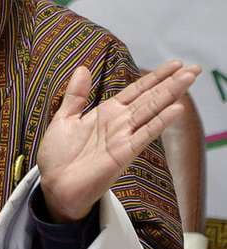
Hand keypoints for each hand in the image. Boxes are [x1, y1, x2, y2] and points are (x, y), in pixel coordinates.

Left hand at [37, 60, 200, 223]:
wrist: (54, 184)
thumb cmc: (59, 156)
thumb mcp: (65, 118)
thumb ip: (76, 94)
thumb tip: (83, 68)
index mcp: (106, 114)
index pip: (136, 90)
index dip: (155, 77)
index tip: (174, 64)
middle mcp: (119, 124)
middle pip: (150, 97)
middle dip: (171, 82)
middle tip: (194, 68)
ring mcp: (123, 138)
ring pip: (151, 110)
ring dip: (171, 94)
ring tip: (189, 79)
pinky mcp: (123, 154)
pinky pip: (144, 135)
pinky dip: (159, 121)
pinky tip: (175, 109)